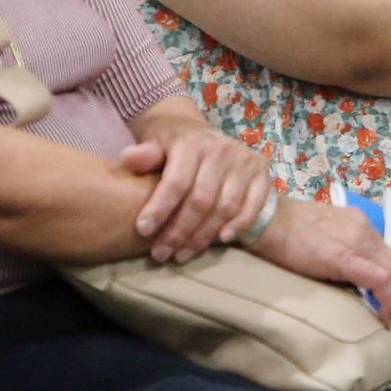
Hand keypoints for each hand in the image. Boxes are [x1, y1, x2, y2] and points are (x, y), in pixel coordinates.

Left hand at [120, 115, 273, 260]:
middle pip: (201, 200)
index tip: (143, 231)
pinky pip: (253, 206)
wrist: (204, 135)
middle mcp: (221, 150)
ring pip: (225, 208)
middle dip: (179, 231)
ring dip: (203, 236)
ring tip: (181, 255)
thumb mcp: (155, 144)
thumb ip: (144, 155)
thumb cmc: (174, 147)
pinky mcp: (261, 174)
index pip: (177, 181)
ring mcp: (244, 162)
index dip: (160, 208)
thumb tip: (128, 157)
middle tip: (160, 253)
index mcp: (192, 143)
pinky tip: (220, 241)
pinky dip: (239, 226)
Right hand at [252, 197, 390, 341]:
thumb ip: (341, 251)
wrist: (266, 220)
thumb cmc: (285, 232)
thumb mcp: (323, 237)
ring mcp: (359, 243)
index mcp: (362, 226)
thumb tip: (350, 277)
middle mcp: (367, 232)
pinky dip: (389, 302)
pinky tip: (386, 319)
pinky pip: (380, 282)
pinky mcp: (346, 257)